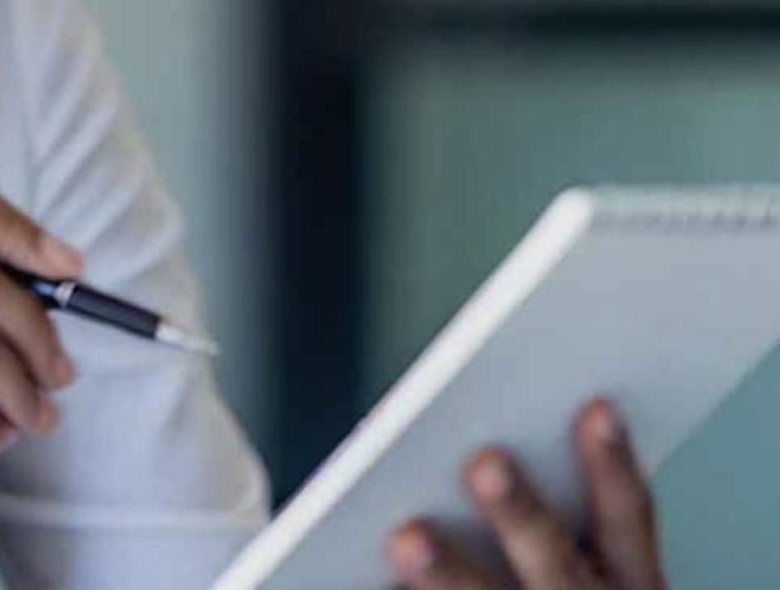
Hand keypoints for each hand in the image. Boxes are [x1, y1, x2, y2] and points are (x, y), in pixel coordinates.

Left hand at [384, 397, 668, 589]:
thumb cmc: (551, 580)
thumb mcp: (583, 559)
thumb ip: (544, 506)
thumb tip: (477, 436)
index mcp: (627, 582)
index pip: (626, 518)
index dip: (613, 465)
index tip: (599, 407)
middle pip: (555, 565)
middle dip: (520, 514)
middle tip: (485, 461)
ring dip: (448, 576)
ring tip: (406, 537)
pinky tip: (353, 573)